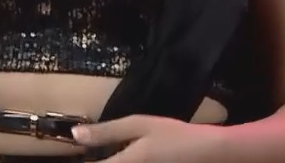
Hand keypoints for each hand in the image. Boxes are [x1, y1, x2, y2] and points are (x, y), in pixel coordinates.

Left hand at [72, 115, 227, 162]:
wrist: (210, 154)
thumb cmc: (174, 136)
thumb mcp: (140, 125)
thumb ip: (106, 132)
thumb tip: (74, 135)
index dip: (82, 161)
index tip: (78, 155)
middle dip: (97, 162)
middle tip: (95, 155)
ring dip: (112, 162)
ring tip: (111, 156)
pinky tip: (127, 159)